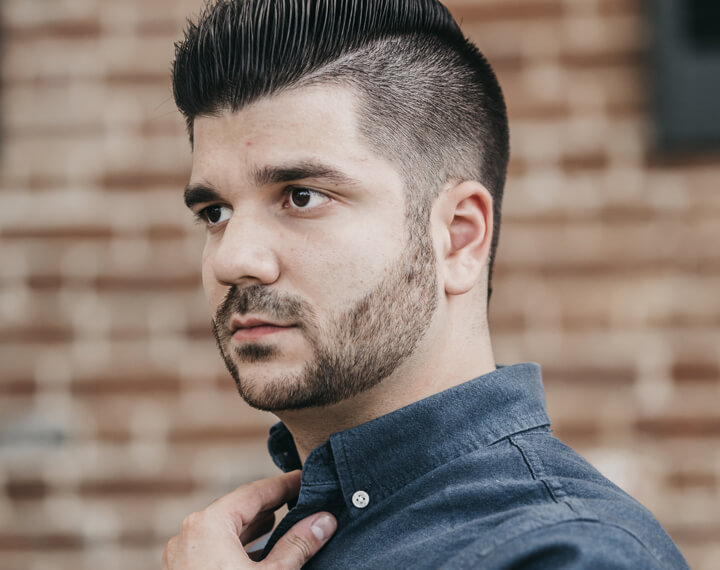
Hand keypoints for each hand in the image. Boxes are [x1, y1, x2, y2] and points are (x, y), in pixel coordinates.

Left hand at [162, 470, 335, 568]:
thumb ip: (299, 545)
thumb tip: (324, 520)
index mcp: (208, 525)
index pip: (254, 492)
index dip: (285, 484)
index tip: (308, 477)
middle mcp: (189, 534)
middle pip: (239, 508)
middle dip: (273, 503)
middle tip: (303, 496)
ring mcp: (182, 556)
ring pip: (226, 529)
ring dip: (257, 524)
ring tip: (287, 517)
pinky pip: (216, 547)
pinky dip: (241, 543)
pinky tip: (262, 547)